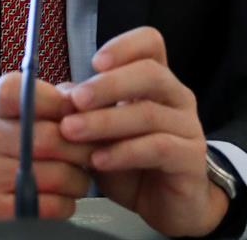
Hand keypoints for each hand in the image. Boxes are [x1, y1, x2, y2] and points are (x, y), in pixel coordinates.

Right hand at [0, 72, 93, 227]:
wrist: (10, 181)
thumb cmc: (41, 136)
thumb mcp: (50, 109)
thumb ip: (68, 99)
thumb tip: (86, 105)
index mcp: (0, 105)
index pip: (17, 91)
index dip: (53, 101)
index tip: (74, 111)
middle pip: (48, 138)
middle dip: (83, 147)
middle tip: (97, 151)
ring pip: (56, 175)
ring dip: (80, 178)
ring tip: (81, 174)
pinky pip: (50, 207)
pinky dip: (68, 203)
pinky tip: (64, 195)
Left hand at [60, 27, 228, 236]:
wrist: (167, 204)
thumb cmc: (132, 159)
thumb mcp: (101, 130)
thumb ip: (84, 109)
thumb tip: (55, 94)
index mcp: (156, 79)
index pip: (150, 42)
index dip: (124, 46)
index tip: (94, 63)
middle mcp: (176, 95)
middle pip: (150, 72)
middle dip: (109, 84)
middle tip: (76, 100)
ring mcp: (188, 125)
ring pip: (149, 113)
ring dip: (106, 121)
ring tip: (73, 131)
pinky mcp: (191, 159)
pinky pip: (158, 147)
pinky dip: (124, 152)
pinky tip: (99, 160)